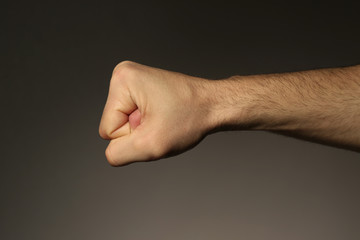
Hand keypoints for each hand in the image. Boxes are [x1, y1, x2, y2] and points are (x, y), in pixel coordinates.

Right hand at [99, 61, 213, 165]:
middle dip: (139, 132)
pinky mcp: (141, 88)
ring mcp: (133, 81)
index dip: (134, 137)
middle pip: (114, 125)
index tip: (157, 124)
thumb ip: (119, 153)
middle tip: (162, 123)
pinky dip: (149, 124)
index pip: (108, 131)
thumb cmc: (190, 117)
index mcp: (122, 80)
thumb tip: (110, 153)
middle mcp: (123, 75)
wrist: (215, 105)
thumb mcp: (150, 144)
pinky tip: (165, 116)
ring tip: (165, 119)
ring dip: (145, 129)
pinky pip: (133, 118)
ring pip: (125, 124)